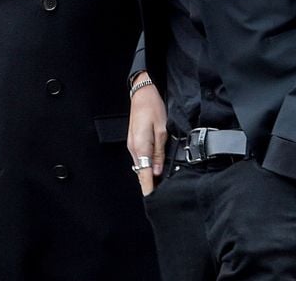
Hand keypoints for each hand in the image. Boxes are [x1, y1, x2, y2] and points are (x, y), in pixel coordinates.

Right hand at [127, 73, 166, 195]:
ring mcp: (132, 144)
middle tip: (163, 193)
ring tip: (161, 183)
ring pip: (140, 166)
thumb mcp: (162, 130)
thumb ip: (159, 153)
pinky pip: (140, 158)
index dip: (149, 190)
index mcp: (140, 147)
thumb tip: (156, 173)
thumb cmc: (153, 108)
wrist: (142, 92)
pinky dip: (146, 165)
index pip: (144, 175)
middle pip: (141, 173)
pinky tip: (155, 167)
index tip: (153, 202)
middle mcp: (133, 148)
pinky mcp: (134, 141)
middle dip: (150, 184)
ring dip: (148, 175)